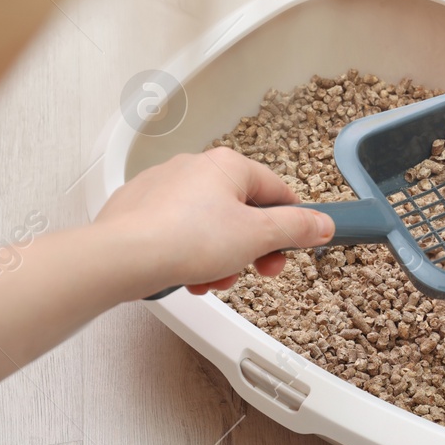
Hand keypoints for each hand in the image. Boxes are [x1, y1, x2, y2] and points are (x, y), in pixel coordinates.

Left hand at [93, 147, 333, 295]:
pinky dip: (190, 255)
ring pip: (210, 226)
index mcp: (227, 165)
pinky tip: (188, 276)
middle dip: (253, 249)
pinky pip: (179, 232)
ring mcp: (164, 187)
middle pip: (242, 212)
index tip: (298, 245)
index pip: (277, 191)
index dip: (293, 224)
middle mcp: (194, 168)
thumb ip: (297, 228)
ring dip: (222, 258)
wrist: (122, 258)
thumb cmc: (185, 239)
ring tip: (213, 280)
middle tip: (257, 272)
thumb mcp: (259, 237)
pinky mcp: (140, 210)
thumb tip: (322, 223)